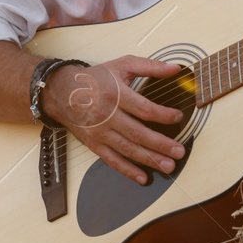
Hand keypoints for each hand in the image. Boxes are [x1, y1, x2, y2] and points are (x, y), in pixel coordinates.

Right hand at [43, 56, 185, 184]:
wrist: (63, 92)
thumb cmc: (96, 78)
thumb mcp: (123, 64)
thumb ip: (151, 66)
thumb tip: (176, 69)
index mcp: (116, 94)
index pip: (144, 109)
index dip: (163, 115)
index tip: (178, 118)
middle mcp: (108, 115)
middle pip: (137, 133)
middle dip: (161, 144)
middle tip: (179, 151)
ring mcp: (100, 132)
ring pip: (127, 149)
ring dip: (149, 159)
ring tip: (169, 166)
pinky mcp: (94, 144)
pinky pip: (112, 160)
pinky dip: (127, 170)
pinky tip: (143, 177)